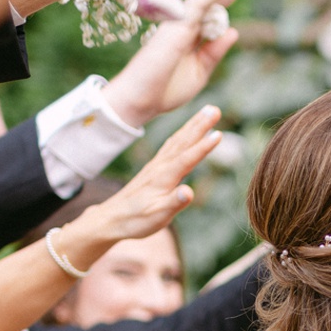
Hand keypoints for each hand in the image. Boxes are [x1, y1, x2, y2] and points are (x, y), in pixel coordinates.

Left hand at [53, 104, 223, 266]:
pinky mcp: (154, 168)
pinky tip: (186, 131)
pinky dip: (181, 134)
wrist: (112, 218)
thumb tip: (189, 192)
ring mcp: (156, 166)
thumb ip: (174, 203)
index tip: (219, 134)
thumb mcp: (157, 217)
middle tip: (215, 109)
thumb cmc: (136, 220)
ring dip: (193, 125)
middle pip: (183, 142)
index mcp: (164, 178)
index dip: (203, 148)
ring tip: (207, 112)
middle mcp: (160, 167)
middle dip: (200, 125)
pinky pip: (171, 146)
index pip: (186, 160)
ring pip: (178, 140)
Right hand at [102, 0, 260, 125]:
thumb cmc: (165, 89)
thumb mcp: (200, 71)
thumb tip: (233, 31)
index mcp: (192, 33)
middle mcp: (187, 21)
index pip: (216, 7)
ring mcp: (181, 19)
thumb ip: (215, 51)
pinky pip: (201, 0)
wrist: (141, 100)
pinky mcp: (178, 22)